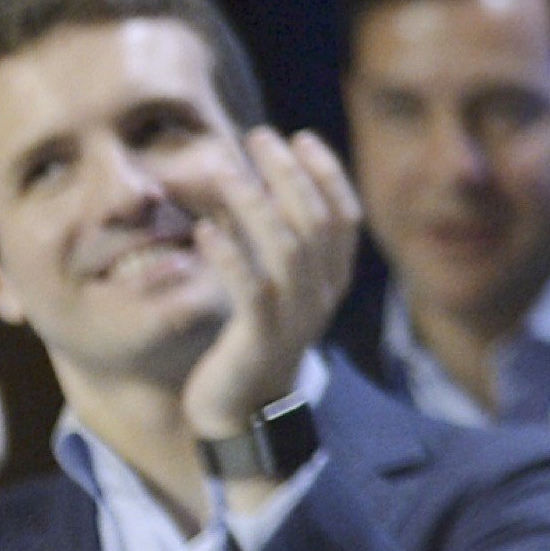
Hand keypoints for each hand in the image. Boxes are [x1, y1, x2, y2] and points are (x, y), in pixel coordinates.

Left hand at [179, 129, 362, 478]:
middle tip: (259, 138)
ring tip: (227, 172)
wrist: (241, 412)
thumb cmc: (250, 340)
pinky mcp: (261, 340)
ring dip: (256, 205)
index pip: (344, 214)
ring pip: (286, 250)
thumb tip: (252, 183)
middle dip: (288, 174)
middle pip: (315, 221)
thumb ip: (272, 243)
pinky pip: (250, 291)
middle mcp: (324, 294)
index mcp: (333, 279)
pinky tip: (205, 230)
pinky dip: (230, 256)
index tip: (298, 138)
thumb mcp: (274, 287)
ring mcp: (296, 318)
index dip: (325, 173)